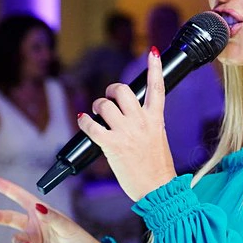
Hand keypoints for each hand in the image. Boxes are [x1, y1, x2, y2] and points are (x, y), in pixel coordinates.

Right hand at [0, 176, 106, 242]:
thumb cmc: (81, 241)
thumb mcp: (68, 227)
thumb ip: (52, 218)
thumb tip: (38, 207)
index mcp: (43, 213)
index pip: (22, 198)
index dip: (8, 189)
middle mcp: (35, 226)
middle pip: (12, 217)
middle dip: (0, 216)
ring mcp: (33, 242)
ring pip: (16, 238)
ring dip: (18, 241)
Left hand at [78, 47, 176, 200]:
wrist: (158, 189)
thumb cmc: (157, 167)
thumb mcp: (158, 139)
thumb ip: (148, 124)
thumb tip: (132, 116)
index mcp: (156, 120)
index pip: (157, 88)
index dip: (154, 68)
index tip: (152, 53)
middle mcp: (141, 122)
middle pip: (123, 91)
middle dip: (111, 91)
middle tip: (108, 98)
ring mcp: (126, 133)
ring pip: (105, 106)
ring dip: (97, 107)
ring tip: (96, 114)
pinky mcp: (112, 145)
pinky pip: (92, 126)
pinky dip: (85, 121)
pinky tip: (84, 121)